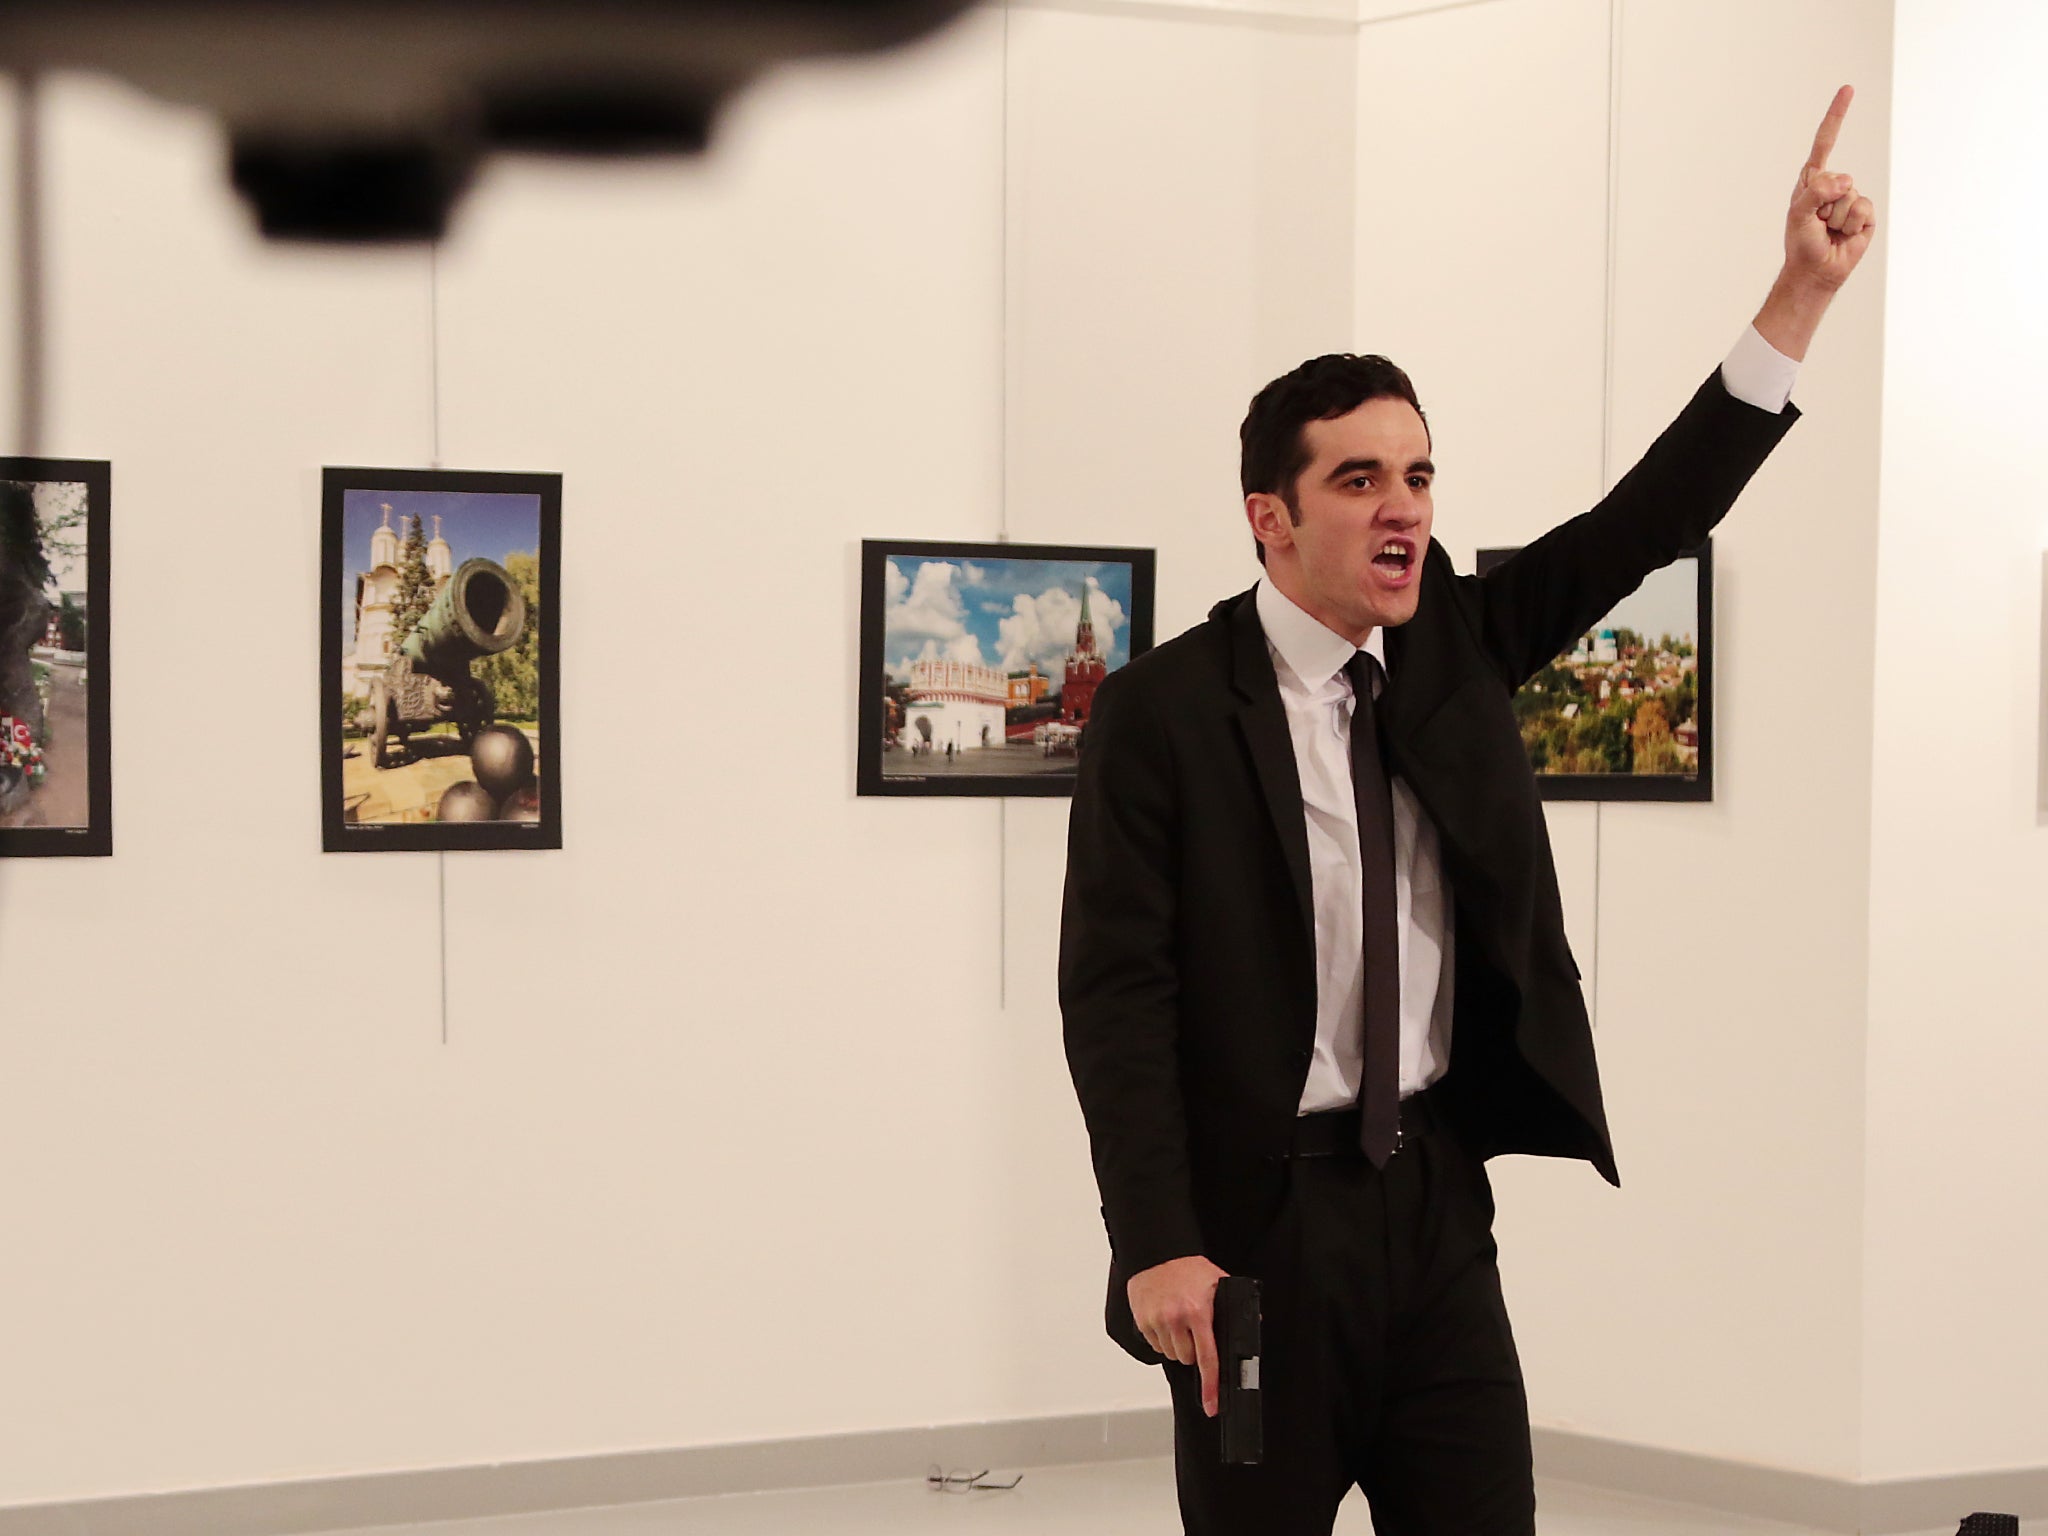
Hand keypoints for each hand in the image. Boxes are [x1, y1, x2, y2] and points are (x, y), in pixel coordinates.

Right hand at [1128, 1255, 1229, 1416]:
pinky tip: (1166, 1320)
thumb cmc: (1187, 1267)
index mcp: (1199, 1312)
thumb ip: (1235, 1305)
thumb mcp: (1218, 1282)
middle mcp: (1176, 1319)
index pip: (1208, 1358)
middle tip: (1196, 1331)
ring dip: (1178, 1346)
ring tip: (1180, 1322)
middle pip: (1188, 1359)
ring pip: (1171, 1354)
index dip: (1211, 1386)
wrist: (1156, 1253)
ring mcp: (1157, 1321)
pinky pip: (1156, 1345)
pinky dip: (1163, 1339)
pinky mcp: (1143, 1321)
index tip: (1212, 1405)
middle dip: (1194, 1352)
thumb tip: (1254, 1322)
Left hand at [1784, 85, 1876, 290]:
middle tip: (1818, 223)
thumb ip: (1816, 192)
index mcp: (1813, 179)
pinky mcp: (1866, 213)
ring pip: (1850, 197)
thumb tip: (1845, 180)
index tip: (1848, 89)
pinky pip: (1863, 209)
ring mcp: (1851, 197)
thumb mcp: (1799, 215)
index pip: (1826, 141)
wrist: (1816, 270)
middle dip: (1824, 204)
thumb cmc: (1802, 242)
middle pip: (1836, 179)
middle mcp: (1833, 184)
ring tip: (1829, 230)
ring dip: (1836, 218)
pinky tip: (1844, 234)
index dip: (1837, 115)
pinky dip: (1851, 224)